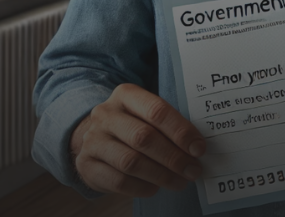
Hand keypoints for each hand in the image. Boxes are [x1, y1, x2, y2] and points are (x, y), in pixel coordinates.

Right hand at [71, 83, 206, 196]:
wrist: (94, 136)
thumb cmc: (133, 123)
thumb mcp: (146, 113)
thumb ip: (169, 124)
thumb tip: (198, 146)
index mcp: (126, 95)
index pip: (157, 111)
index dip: (181, 131)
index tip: (199, 149)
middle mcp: (106, 114)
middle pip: (144, 137)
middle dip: (173, 157)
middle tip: (193, 170)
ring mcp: (93, 140)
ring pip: (130, 161)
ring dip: (161, 175)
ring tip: (180, 181)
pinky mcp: (86, 165)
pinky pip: (117, 181)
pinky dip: (141, 187)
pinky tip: (155, 188)